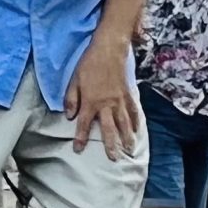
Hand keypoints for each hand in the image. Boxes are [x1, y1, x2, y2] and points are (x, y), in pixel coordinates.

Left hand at [65, 39, 140, 161]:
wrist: (108, 49)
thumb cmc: (88, 64)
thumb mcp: (74, 80)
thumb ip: (71, 99)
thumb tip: (69, 116)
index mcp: (90, 102)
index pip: (84, 124)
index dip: (81, 138)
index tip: (78, 150)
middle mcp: (106, 104)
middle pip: (109, 129)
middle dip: (111, 145)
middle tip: (114, 159)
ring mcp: (119, 100)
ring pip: (124, 123)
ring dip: (127, 137)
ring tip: (129, 150)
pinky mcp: (127, 93)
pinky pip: (133, 110)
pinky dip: (136, 121)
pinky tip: (138, 130)